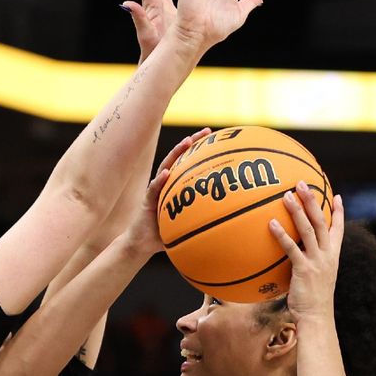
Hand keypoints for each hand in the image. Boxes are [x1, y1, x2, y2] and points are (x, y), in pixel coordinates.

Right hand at [125, 128, 211, 255]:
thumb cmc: (167, 234)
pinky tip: (166, 174)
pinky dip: (159, 181)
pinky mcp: (147, 200)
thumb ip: (205, 220)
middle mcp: (166, 183)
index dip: (202, 151)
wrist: (143, 244)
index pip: (190, 164)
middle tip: (207, 132)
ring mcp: (156, 190)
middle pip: (179, 158)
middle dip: (192, 143)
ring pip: (166, 166)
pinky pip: (153, 189)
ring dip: (176, 153)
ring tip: (186, 143)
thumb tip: (232, 224)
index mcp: (176, 187)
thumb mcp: (189, 225)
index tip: (218, 139)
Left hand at [268, 181, 343, 324]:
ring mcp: (317, 262)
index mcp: (333, 256)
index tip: (336, 196)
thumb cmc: (312, 300)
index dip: (338, 212)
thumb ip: (309, 263)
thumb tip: (295, 255)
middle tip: (303, 183)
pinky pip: (291, 249)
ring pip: (308, 230)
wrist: (317, 318)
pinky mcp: (304, 270)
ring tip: (286, 195)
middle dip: (313, 201)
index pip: (338, 230)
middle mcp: (327, 256)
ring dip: (297, 211)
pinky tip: (271, 223)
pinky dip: (282, 235)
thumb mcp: (316, 278)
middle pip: (321, 222)